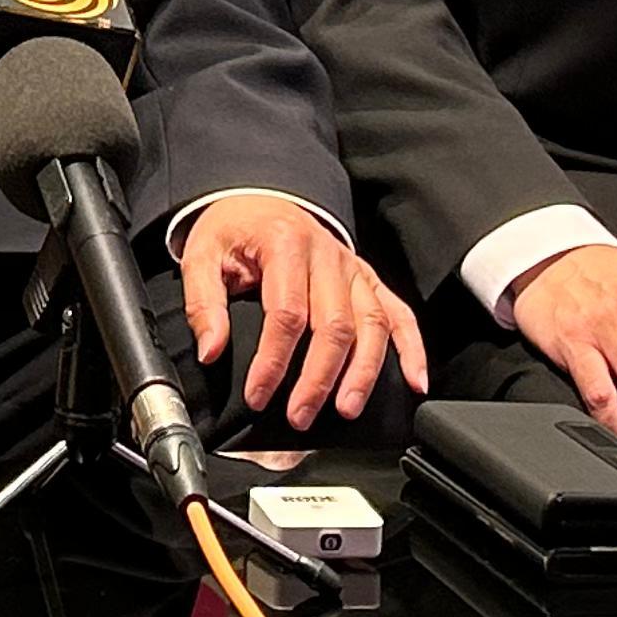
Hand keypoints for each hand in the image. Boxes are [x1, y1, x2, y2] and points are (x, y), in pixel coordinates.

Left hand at [180, 195, 428, 428]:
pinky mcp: (368, 278)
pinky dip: (412, 348)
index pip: (287, 313)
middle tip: (299, 416)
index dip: (273, 361)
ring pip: (372, 323)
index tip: (257, 395)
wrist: (260, 200)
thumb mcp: (202, 254)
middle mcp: (327, 255)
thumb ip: (203, 302)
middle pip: (334, 324)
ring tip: (347, 409)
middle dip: (318, 377)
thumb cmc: (235, 230)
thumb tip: (211, 350)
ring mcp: (353, 268)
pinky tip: (415, 380)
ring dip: (362, 372)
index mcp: (286, 244)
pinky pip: (399, 313)